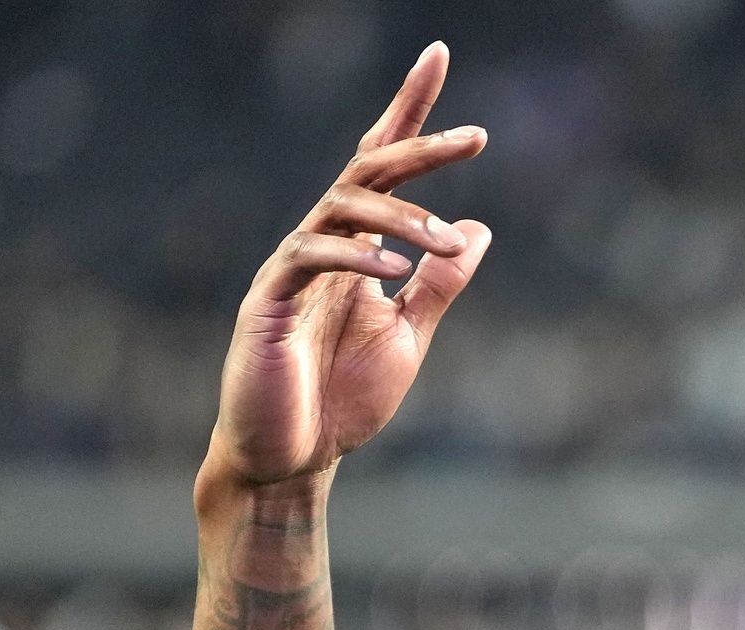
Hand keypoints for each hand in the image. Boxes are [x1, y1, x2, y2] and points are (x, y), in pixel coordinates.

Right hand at [208, 41, 492, 489]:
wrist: (292, 459)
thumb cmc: (341, 401)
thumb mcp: (408, 337)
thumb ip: (440, 286)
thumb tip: (478, 230)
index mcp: (355, 248)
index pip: (383, 165)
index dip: (410, 112)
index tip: (438, 55)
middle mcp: (320, 243)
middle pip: (367, 170)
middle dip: (419, 145)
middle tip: (476, 137)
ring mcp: (290, 269)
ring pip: (341, 208)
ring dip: (401, 217)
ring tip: (444, 240)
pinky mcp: (266, 301)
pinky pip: (308, 257)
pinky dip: (354, 257)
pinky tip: (396, 269)